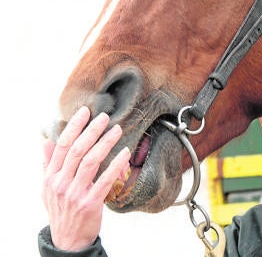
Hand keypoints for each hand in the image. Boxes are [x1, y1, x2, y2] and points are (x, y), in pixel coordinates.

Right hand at [41, 106, 130, 250]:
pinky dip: (115, 165)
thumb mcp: (48, 188)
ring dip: (105, 143)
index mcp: (51, 176)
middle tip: (104, 116)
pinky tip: (125, 154)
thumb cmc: (61, 210)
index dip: (74, 126)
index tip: (85, 112)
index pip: (62, 146)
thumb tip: (46, 142)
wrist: (68, 240)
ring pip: (91, 161)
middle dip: (91, 130)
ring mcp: (75, 193)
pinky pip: (105, 180)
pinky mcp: (90, 203)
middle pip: (77, 150)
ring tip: (117, 130)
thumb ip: (48, 164)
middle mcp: (61, 183)